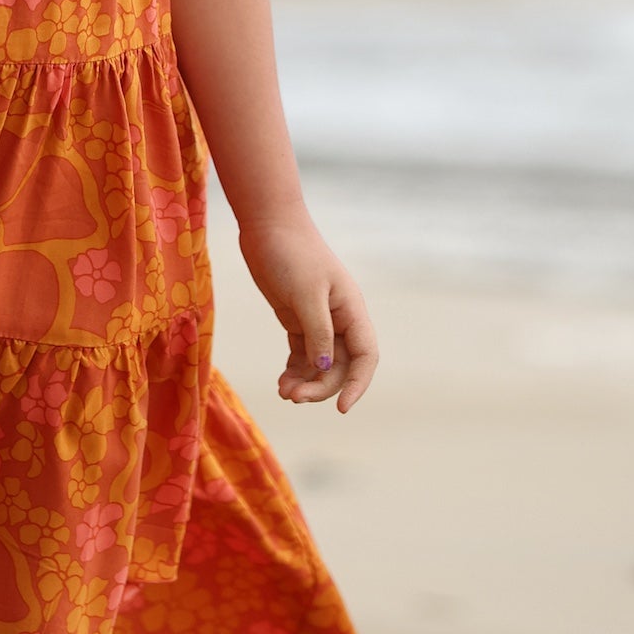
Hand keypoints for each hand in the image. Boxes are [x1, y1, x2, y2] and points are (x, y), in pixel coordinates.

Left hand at [238, 217, 378, 413]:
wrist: (267, 225)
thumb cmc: (291, 253)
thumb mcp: (306, 293)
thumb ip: (318, 332)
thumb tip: (326, 367)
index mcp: (351, 310)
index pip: (365, 357)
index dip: (357, 385)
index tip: (342, 408)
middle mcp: (339, 319)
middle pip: (340, 366)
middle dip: (320, 386)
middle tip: (293, 397)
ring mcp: (318, 320)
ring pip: (320, 364)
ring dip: (306, 382)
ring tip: (283, 392)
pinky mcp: (297, 319)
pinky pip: (302, 355)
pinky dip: (294, 371)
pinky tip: (282, 382)